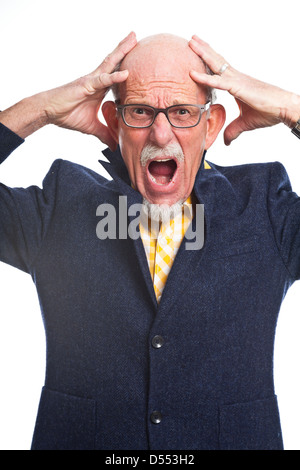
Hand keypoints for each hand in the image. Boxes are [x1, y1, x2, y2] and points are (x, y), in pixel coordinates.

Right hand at [43, 32, 136, 147]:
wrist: (50, 112)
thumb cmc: (68, 115)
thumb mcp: (92, 128)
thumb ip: (105, 134)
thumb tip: (114, 146)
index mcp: (100, 88)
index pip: (117, 75)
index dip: (128, 67)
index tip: (141, 61)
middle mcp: (97, 80)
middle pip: (115, 62)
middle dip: (126, 49)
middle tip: (138, 37)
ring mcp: (92, 80)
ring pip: (110, 63)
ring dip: (122, 51)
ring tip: (133, 39)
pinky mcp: (86, 85)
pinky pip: (102, 79)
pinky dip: (114, 76)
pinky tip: (126, 72)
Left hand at [189, 36, 299, 144]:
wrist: (284, 108)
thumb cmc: (269, 112)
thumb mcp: (245, 123)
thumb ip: (233, 130)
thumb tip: (226, 142)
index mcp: (236, 84)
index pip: (219, 70)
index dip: (208, 62)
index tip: (197, 54)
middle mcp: (236, 78)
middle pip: (216, 61)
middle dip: (203, 50)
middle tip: (191, 39)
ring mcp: (237, 81)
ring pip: (216, 65)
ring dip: (202, 53)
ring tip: (191, 42)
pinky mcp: (238, 88)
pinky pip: (218, 82)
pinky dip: (205, 78)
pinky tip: (192, 74)